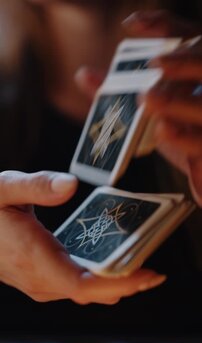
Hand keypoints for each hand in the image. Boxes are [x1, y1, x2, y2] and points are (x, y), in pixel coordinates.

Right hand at [0, 170, 165, 303]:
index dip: (116, 282)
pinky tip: (113, 264)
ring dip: (115, 282)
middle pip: (91, 291)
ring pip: (86, 291)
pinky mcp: (44, 278)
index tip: (144, 274)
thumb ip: (37, 186)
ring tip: (140, 267)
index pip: (81, 283)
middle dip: (124, 283)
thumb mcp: (6, 189)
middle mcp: (40, 278)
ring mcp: (42, 281)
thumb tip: (70, 184)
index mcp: (33, 257)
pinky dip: (100, 279)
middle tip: (153, 272)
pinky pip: (78, 285)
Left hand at [123, 10, 201, 205]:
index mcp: (198, 76)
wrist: (201, 174)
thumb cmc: (179, 137)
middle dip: (185, 60)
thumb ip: (120, 95)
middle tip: (156, 64)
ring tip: (148, 100)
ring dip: (178, 99)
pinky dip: (184, 136)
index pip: (191, 37)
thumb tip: (84, 74)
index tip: (131, 24)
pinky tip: (163, 131)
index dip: (164, 26)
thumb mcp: (150, 113)